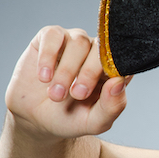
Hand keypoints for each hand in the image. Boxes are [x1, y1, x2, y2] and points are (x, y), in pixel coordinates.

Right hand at [4, 26, 128, 140]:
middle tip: (77, 95)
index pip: (124, 61)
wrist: (34, 118)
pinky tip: (44, 77)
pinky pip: (53, 35)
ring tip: (56, 94)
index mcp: (113, 71)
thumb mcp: (94, 122)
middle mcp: (96, 52)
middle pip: (102, 49)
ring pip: (79, 42)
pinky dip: (48, 56)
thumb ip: (111, 107)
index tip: (100, 91)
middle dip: (89, 73)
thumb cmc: (69, 117)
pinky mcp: (50, 37)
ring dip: (67, 70)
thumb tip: (119, 82)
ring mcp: (74, 42)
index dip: (114, 71)